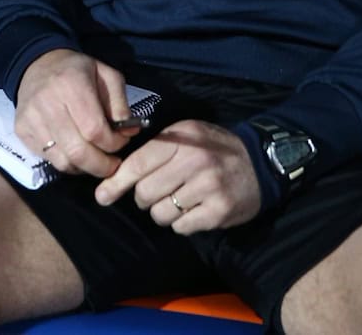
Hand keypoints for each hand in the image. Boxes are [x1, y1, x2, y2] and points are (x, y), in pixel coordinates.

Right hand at [14, 49, 140, 178]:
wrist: (36, 64)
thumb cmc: (76, 70)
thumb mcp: (106, 75)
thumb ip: (120, 104)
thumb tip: (130, 132)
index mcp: (71, 86)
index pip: (94, 130)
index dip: (113, 143)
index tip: (122, 141)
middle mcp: (48, 104)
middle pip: (78, 151)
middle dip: (101, 165)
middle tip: (113, 164)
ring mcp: (31, 119)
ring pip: (63, 161)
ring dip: (84, 167)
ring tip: (95, 159)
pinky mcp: (22, 131)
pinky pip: (48, 159)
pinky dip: (67, 163)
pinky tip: (76, 153)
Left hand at [93, 120, 260, 233]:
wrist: (260, 162)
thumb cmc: (212, 149)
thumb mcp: (184, 136)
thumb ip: (152, 151)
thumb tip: (114, 176)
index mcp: (180, 139)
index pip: (138, 164)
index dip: (116, 183)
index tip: (102, 196)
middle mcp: (193, 160)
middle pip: (145, 193)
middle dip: (143, 199)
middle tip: (154, 195)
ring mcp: (208, 187)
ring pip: (161, 214)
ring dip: (163, 212)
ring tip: (178, 201)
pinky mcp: (219, 211)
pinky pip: (182, 226)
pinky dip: (182, 223)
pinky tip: (194, 210)